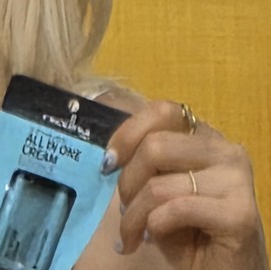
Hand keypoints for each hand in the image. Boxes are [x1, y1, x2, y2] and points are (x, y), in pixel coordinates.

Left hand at [103, 100, 267, 268]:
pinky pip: (178, 208)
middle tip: (122, 210)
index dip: (128, 134)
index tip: (108, 162)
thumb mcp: (160, 186)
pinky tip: (151, 238)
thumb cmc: (186, 228)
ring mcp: (237, 178)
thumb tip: (109, 154)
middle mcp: (225, 149)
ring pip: (160, 183)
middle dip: (127, 181)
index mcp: (204, 136)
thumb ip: (145, 162)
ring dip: (134, 214)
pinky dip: (154, 225)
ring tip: (131, 234)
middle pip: (155, 145)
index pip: (161, 111)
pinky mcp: (241, 212)